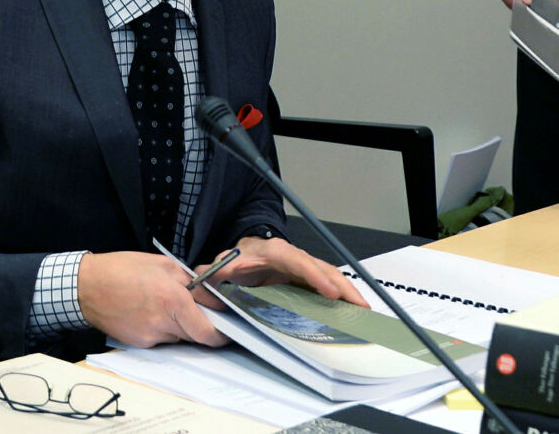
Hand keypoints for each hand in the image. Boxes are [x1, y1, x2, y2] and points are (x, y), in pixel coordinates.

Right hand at [77, 251, 228, 347]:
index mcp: (173, 299)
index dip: (221, 334)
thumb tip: (212, 296)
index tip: (227, 329)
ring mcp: (150, 337)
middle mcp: (164, 323)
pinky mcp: (139, 344)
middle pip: (195, 335)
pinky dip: (161, 328)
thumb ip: (191, 281)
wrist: (86, 286)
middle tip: (193, 308)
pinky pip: (160, 339)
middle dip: (199, 324)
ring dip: (178, 325)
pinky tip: (146, 311)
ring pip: (178, 337)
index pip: (208, 332)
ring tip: (162, 304)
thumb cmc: (122, 269)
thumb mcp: (162, 264)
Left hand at [207, 236, 367, 307]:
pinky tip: (355, 312)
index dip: (313, 274)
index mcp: (271, 251)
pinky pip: (328, 285)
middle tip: (358, 306)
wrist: (243, 256)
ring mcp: (303, 266)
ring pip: (329, 275)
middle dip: (341, 285)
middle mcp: (291, 256)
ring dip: (348, 292)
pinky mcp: (308, 278)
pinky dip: (343, 296)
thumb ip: (210, 273)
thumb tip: (199, 277)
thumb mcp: (221, 266)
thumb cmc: (236, 261)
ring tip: (364, 312)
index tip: (329, 290)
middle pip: (321, 266)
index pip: (295, 259)